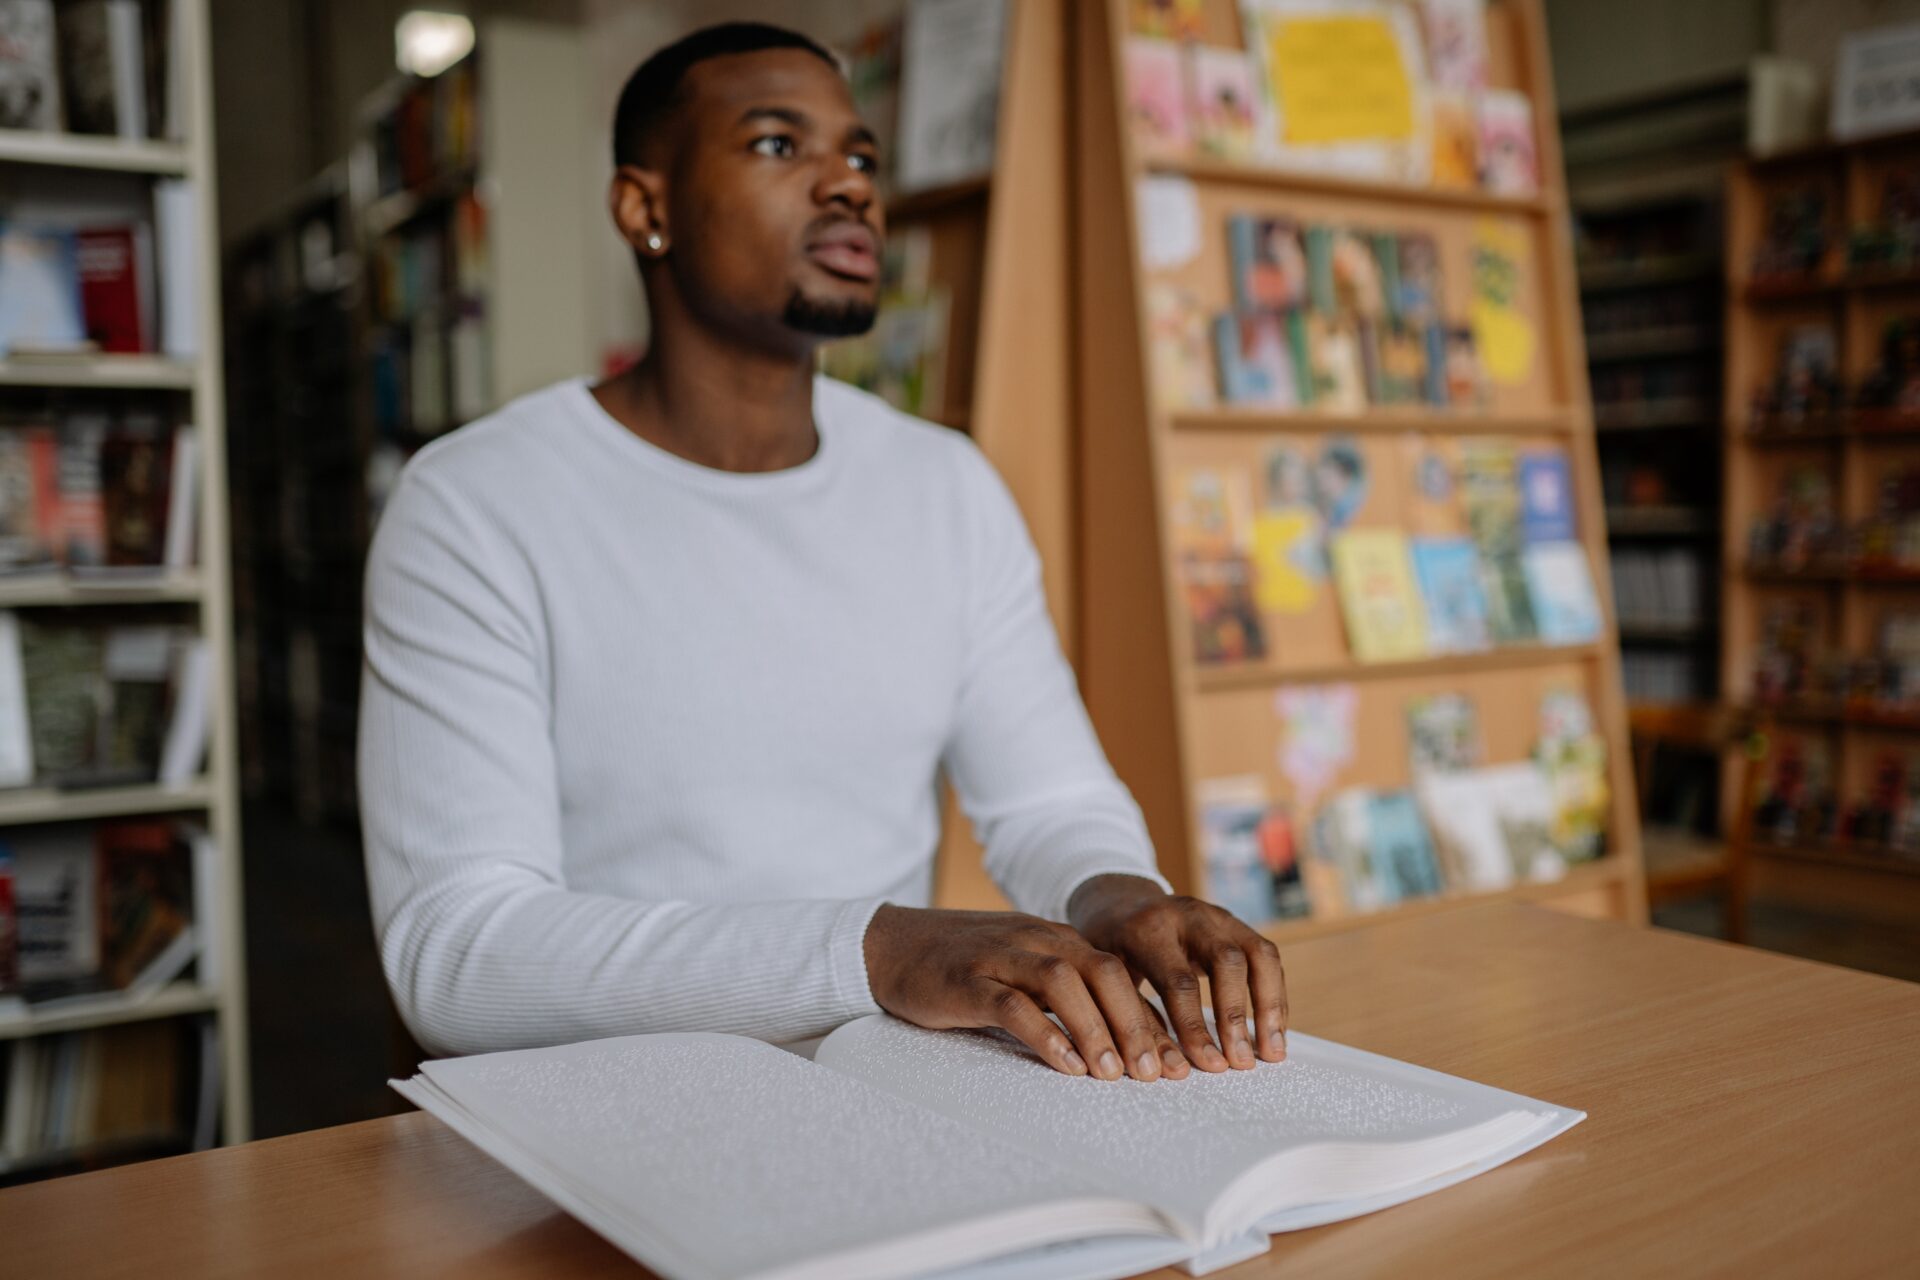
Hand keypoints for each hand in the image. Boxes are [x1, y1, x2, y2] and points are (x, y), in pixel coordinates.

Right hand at [862, 904, 1191, 1080]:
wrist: (889, 946)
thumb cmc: (960, 965)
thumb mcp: (1019, 968)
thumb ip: (1061, 992)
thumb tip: (1115, 1039)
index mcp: (1054, 938)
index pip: (1118, 974)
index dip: (1150, 1018)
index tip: (1175, 1062)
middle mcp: (1035, 940)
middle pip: (1103, 973)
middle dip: (1136, 1024)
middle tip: (1156, 1074)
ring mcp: (1000, 957)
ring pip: (1064, 983)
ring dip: (1096, 1028)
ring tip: (1114, 1074)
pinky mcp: (967, 980)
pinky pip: (1013, 1004)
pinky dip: (1044, 1034)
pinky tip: (1064, 1064)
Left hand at [1068, 875, 1287, 1072]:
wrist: (1119, 903)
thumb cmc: (1109, 948)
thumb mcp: (1105, 976)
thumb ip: (1134, 1017)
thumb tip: (1168, 1069)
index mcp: (1147, 929)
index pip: (1178, 980)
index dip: (1194, 1026)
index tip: (1207, 1064)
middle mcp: (1187, 915)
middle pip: (1226, 961)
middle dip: (1236, 1016)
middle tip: (1241, 1062)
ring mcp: (1216, 915)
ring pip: (1258, 954)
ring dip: (1270, 1006)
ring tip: (1273, 1052)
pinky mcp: (1236, 923)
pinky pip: (1266, 957)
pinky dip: (1274, 995)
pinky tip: (1273, 1030)